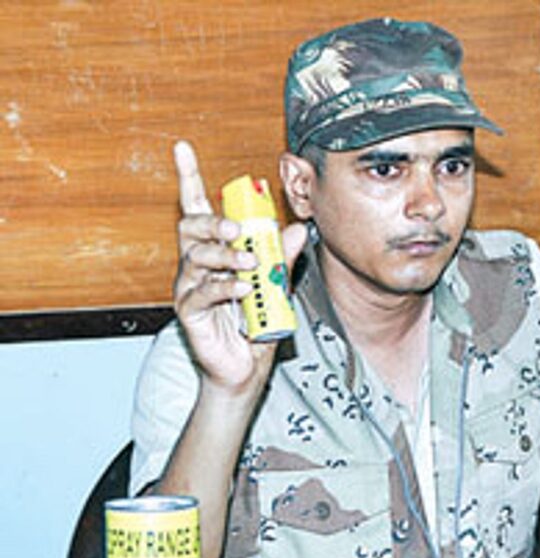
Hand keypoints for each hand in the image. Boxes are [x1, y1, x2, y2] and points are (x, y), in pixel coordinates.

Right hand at [172, 140, 305, 396]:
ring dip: (225, 256)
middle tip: (239, 230)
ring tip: (250, 264)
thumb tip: (296, 229)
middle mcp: (196, 264)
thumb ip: (282, 259)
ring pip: (196, 257)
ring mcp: (190, 287)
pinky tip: (242, 290)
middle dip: (213, 223)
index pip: (196, 208)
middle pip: (191, 228)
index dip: (188, 177)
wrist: (246, 368)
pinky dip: (224, 287)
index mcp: (214, 250)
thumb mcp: (276, 287)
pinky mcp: (189, 312)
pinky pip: (202, 292)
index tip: (183, 148)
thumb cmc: (256, 324)